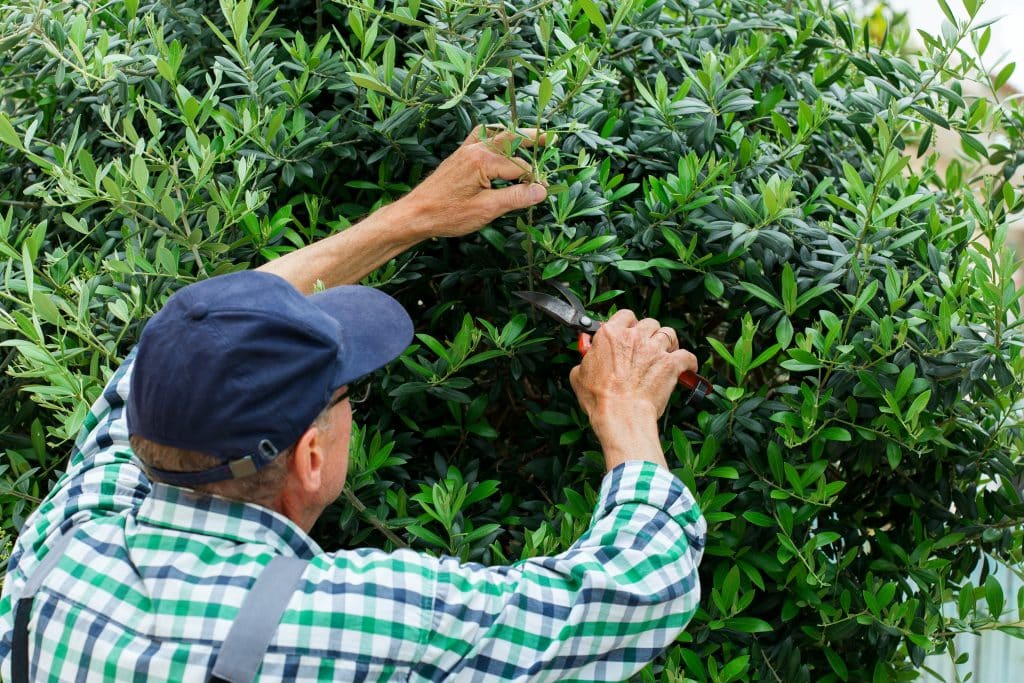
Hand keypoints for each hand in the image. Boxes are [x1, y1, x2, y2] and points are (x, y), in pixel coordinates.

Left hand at [399, 125, 548, 237]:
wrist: (416, 214)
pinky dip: (493, 135)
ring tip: (530, 135)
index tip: (543, 191)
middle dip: (532, 138)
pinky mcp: (459, 156)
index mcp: (483, 161)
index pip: (519, 166)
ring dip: (513, 134)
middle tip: (551, 137)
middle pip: (510, 139)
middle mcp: (475, 149)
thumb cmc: (448, 214)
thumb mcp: (487, 210)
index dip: (533, 179)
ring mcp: (465, 150)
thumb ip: (515, 198)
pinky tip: (498, 141)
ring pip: (495, 134)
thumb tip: (541, 191)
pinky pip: (479, 137)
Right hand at [569, 311, 697, 468]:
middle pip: (649, 323)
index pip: (625, 315)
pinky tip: (687, 368)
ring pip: (669, 334)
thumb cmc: (599, 399)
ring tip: (667, 353)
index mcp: (611, 334)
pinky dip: (689, 362)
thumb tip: (586, 360)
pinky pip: (687, 356)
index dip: (629, 324)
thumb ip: (585, 361)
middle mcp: (634, 337)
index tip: (630, 333)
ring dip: (669, 343)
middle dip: (650, 333)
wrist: (620, 415)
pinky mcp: (670, 364)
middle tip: (648, 347)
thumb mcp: (578, 376)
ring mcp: (654, 349)